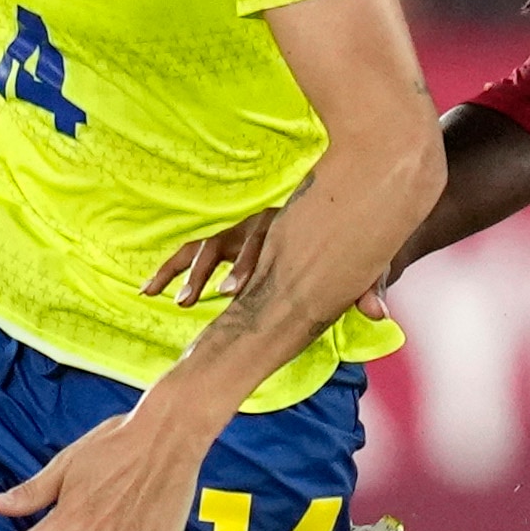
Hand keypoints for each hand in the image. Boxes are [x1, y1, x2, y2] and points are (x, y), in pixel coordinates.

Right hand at [145, 202, 389, 319]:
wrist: (354, 217)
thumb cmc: (362, 246)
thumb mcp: (369, 264)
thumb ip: (370, 287)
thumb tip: (381, 314)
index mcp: (295, 225)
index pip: (264, 239)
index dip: (246, 264)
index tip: (232, 291)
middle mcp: (265, 224)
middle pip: (229, 240)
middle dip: (212, 271)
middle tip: (195, 300)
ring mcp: (243, 233)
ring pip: (206, 247)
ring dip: (188, 274)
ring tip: (179, 303)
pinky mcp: (229, 244)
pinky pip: (193, 254)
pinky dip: (172, 270)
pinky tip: (148, 291)